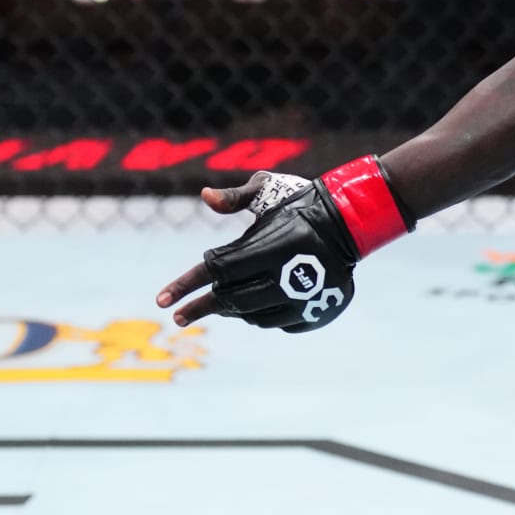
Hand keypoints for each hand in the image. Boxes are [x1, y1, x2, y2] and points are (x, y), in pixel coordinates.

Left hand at [155, 171, 361, 331]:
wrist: (352, 221)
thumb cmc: (302, 201)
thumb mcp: (269, 191)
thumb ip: (236, 198)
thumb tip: (205, 196)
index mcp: (273, 245)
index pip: (218, 269)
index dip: (186, 285)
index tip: (162, 301)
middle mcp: (290, 276)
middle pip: (232, 299)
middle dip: (203, 306)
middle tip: (180, 316)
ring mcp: (306, 298)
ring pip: (253, 315)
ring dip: (233, 310)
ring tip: (223, 302)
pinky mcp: (318, 312)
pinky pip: (278, 323)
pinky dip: (262, 315)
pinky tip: (257, 303)